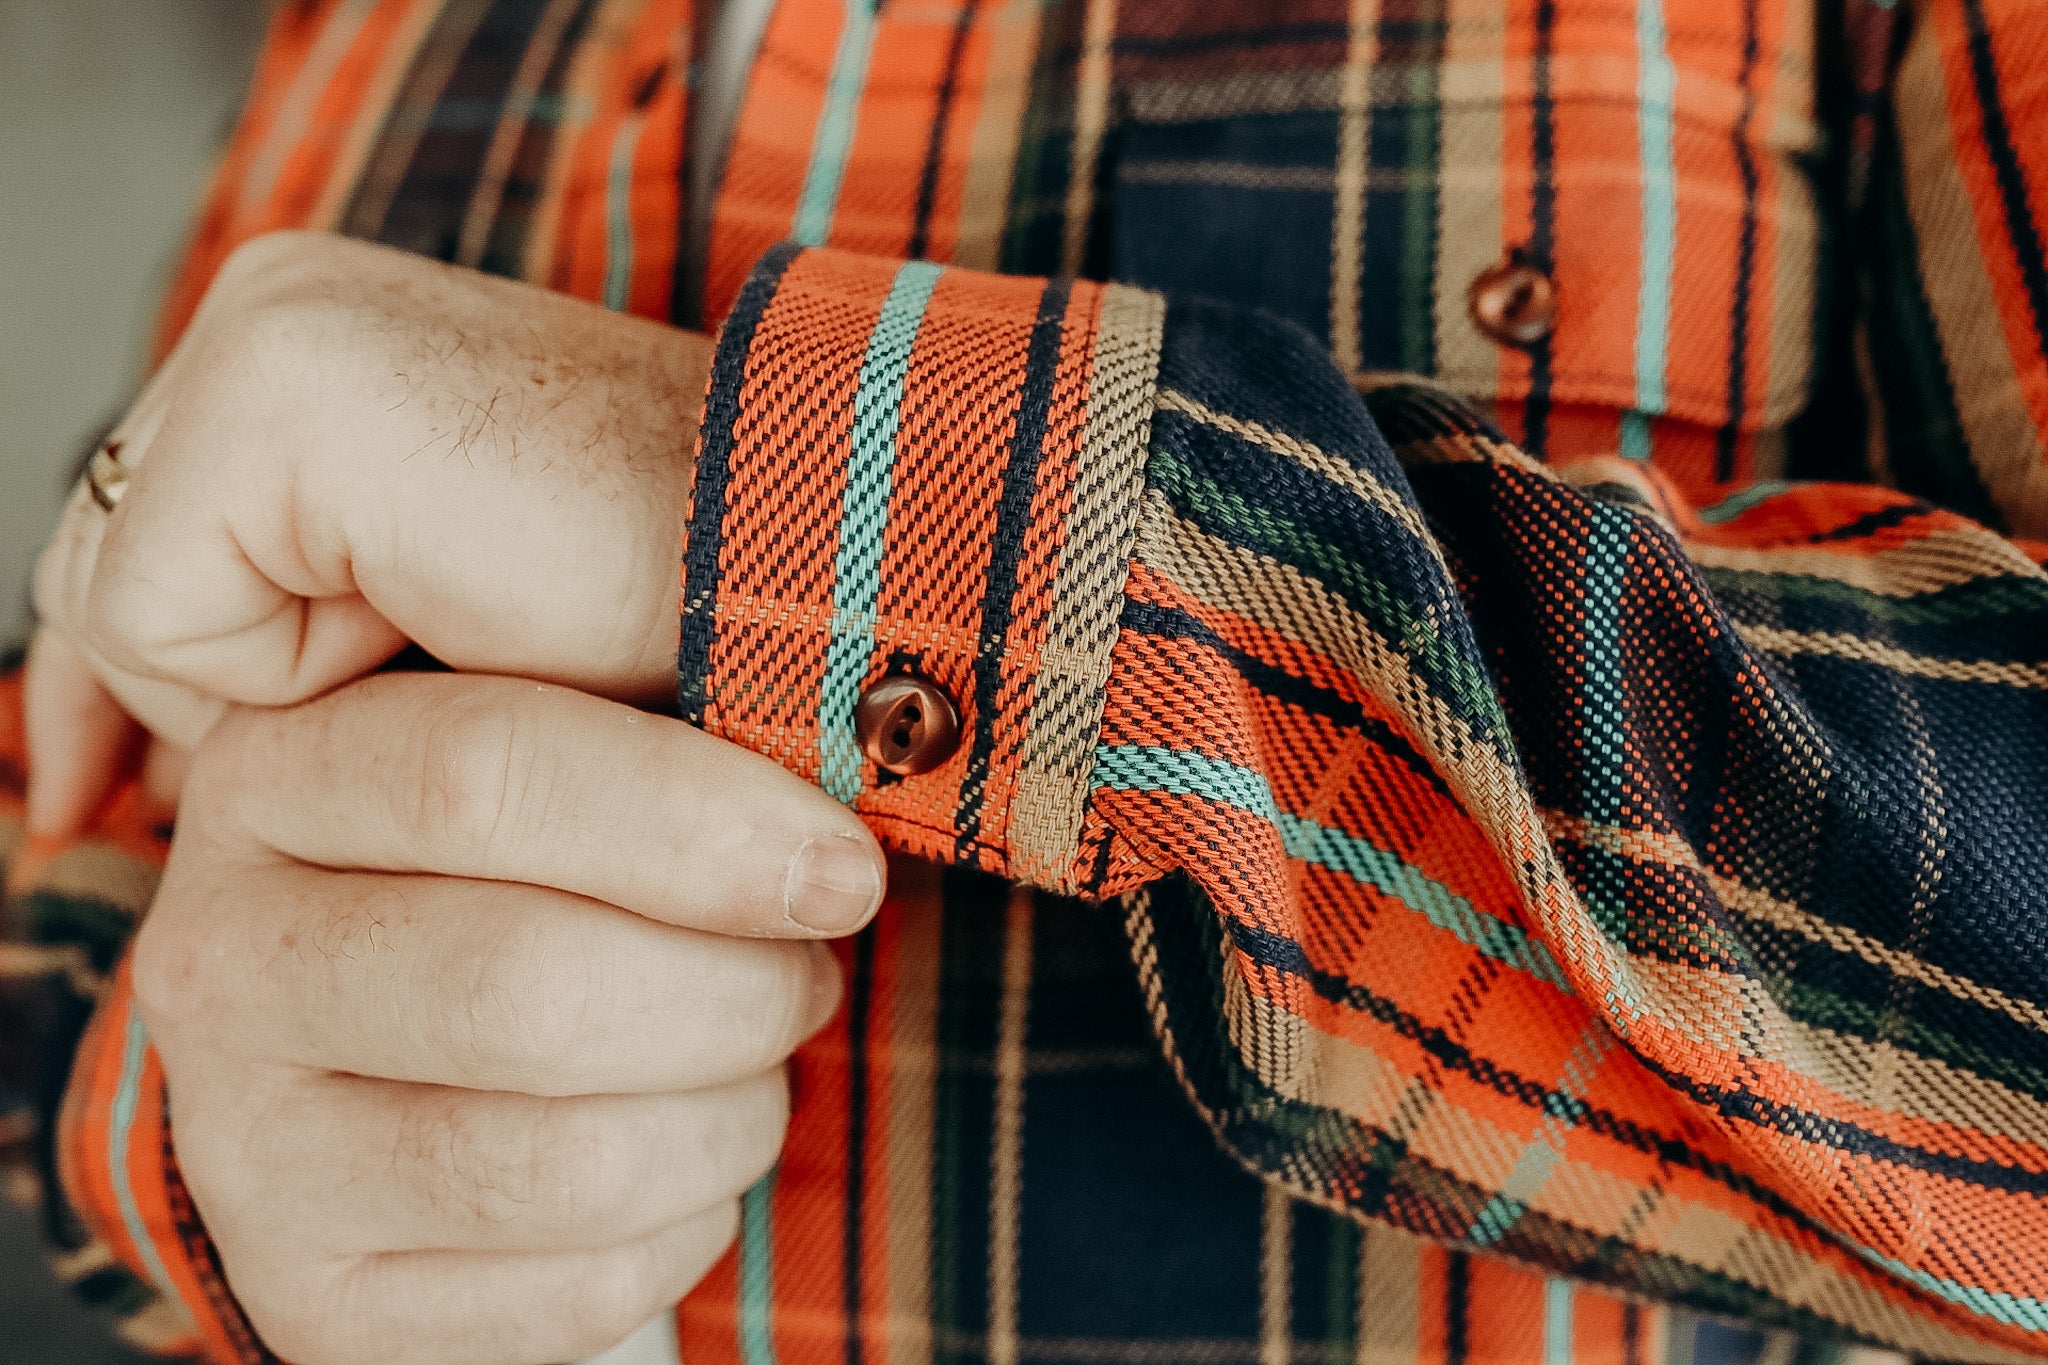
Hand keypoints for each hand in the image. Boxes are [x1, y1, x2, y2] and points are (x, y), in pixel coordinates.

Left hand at [28, 230, 713, 833]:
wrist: (809, 575)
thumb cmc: (670, 624)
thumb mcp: (439, 649)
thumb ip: (302, 643)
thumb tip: (145, 768)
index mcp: (327, 349)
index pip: (143, 533)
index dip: (116, 688)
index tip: (100, 804)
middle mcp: (283, 308)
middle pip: (115, 571)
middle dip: (175, 708)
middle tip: (270, 768)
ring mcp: (277, 331)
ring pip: (135, 605)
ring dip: (278, 700)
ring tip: (445, 663)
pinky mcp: (284, 390)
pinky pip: (173, 614)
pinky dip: (294, 680)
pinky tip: (441, 628)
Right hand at [136, 671, 882, 1364]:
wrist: (396, 1052)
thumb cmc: (523, 861)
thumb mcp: (554, 742)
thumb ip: (652, 716)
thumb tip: (838, 776)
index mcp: (271, 781)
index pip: (482, 773)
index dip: (699, 823)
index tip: (839, 869)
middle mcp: (223, 970)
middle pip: (530, 987)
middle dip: (739, 991)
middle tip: (805, 974)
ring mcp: (250, 1158)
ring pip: (570, 1162)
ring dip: (731, 1115)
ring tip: (751, 1063)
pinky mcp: (321, 1306)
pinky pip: (580, 1291)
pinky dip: (690, 1222)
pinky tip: (682, 1153)